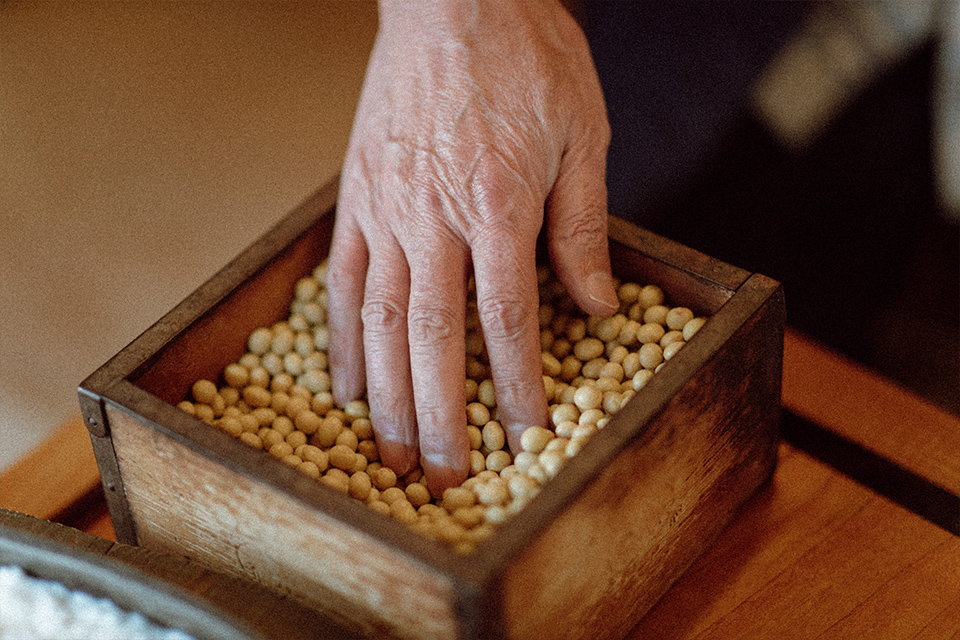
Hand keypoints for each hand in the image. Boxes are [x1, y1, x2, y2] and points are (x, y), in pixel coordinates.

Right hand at [325, 0, 616, 494]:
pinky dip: (343, 340)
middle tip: (443, 478)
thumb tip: (597, 306)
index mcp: (496, 202)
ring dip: (386, 396)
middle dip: (440, 417)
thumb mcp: (582, 133)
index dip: (519, 389)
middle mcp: (431, 215)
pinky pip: (344, 282)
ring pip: (380, 321)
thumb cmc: (525, 58)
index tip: (527, 439)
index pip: (508, 320)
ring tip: (389, 454)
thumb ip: (583, 225)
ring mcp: (384, 209)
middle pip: (434, 338)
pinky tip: (347, 385)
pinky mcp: (356, 197)